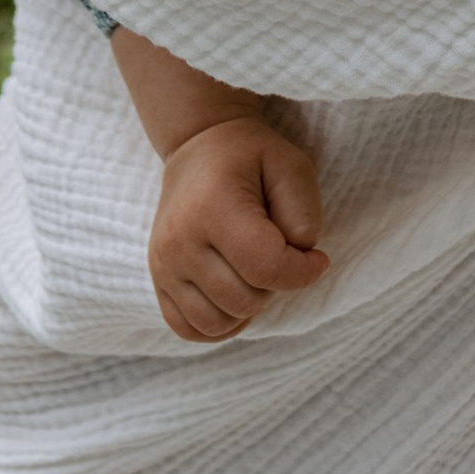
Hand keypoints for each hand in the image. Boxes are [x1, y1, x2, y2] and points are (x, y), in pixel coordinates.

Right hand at [148, 110, 328, 343]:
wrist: (198, 145)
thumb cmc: (250, 156)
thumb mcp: (291, 166)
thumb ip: (305, 214)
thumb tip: (301, 259)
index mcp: (213, 208)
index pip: (266, 267)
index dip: (302, 272)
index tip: (316, 257)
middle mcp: (180, 240)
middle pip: (245, 299)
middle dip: (275, 284)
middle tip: (276, 252)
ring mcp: (163, 263)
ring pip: (218, 323)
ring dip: (248, 306)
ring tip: (252, 270)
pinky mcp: (158, 279)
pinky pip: (189, 328)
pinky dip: (218, 324)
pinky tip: (233, 294)